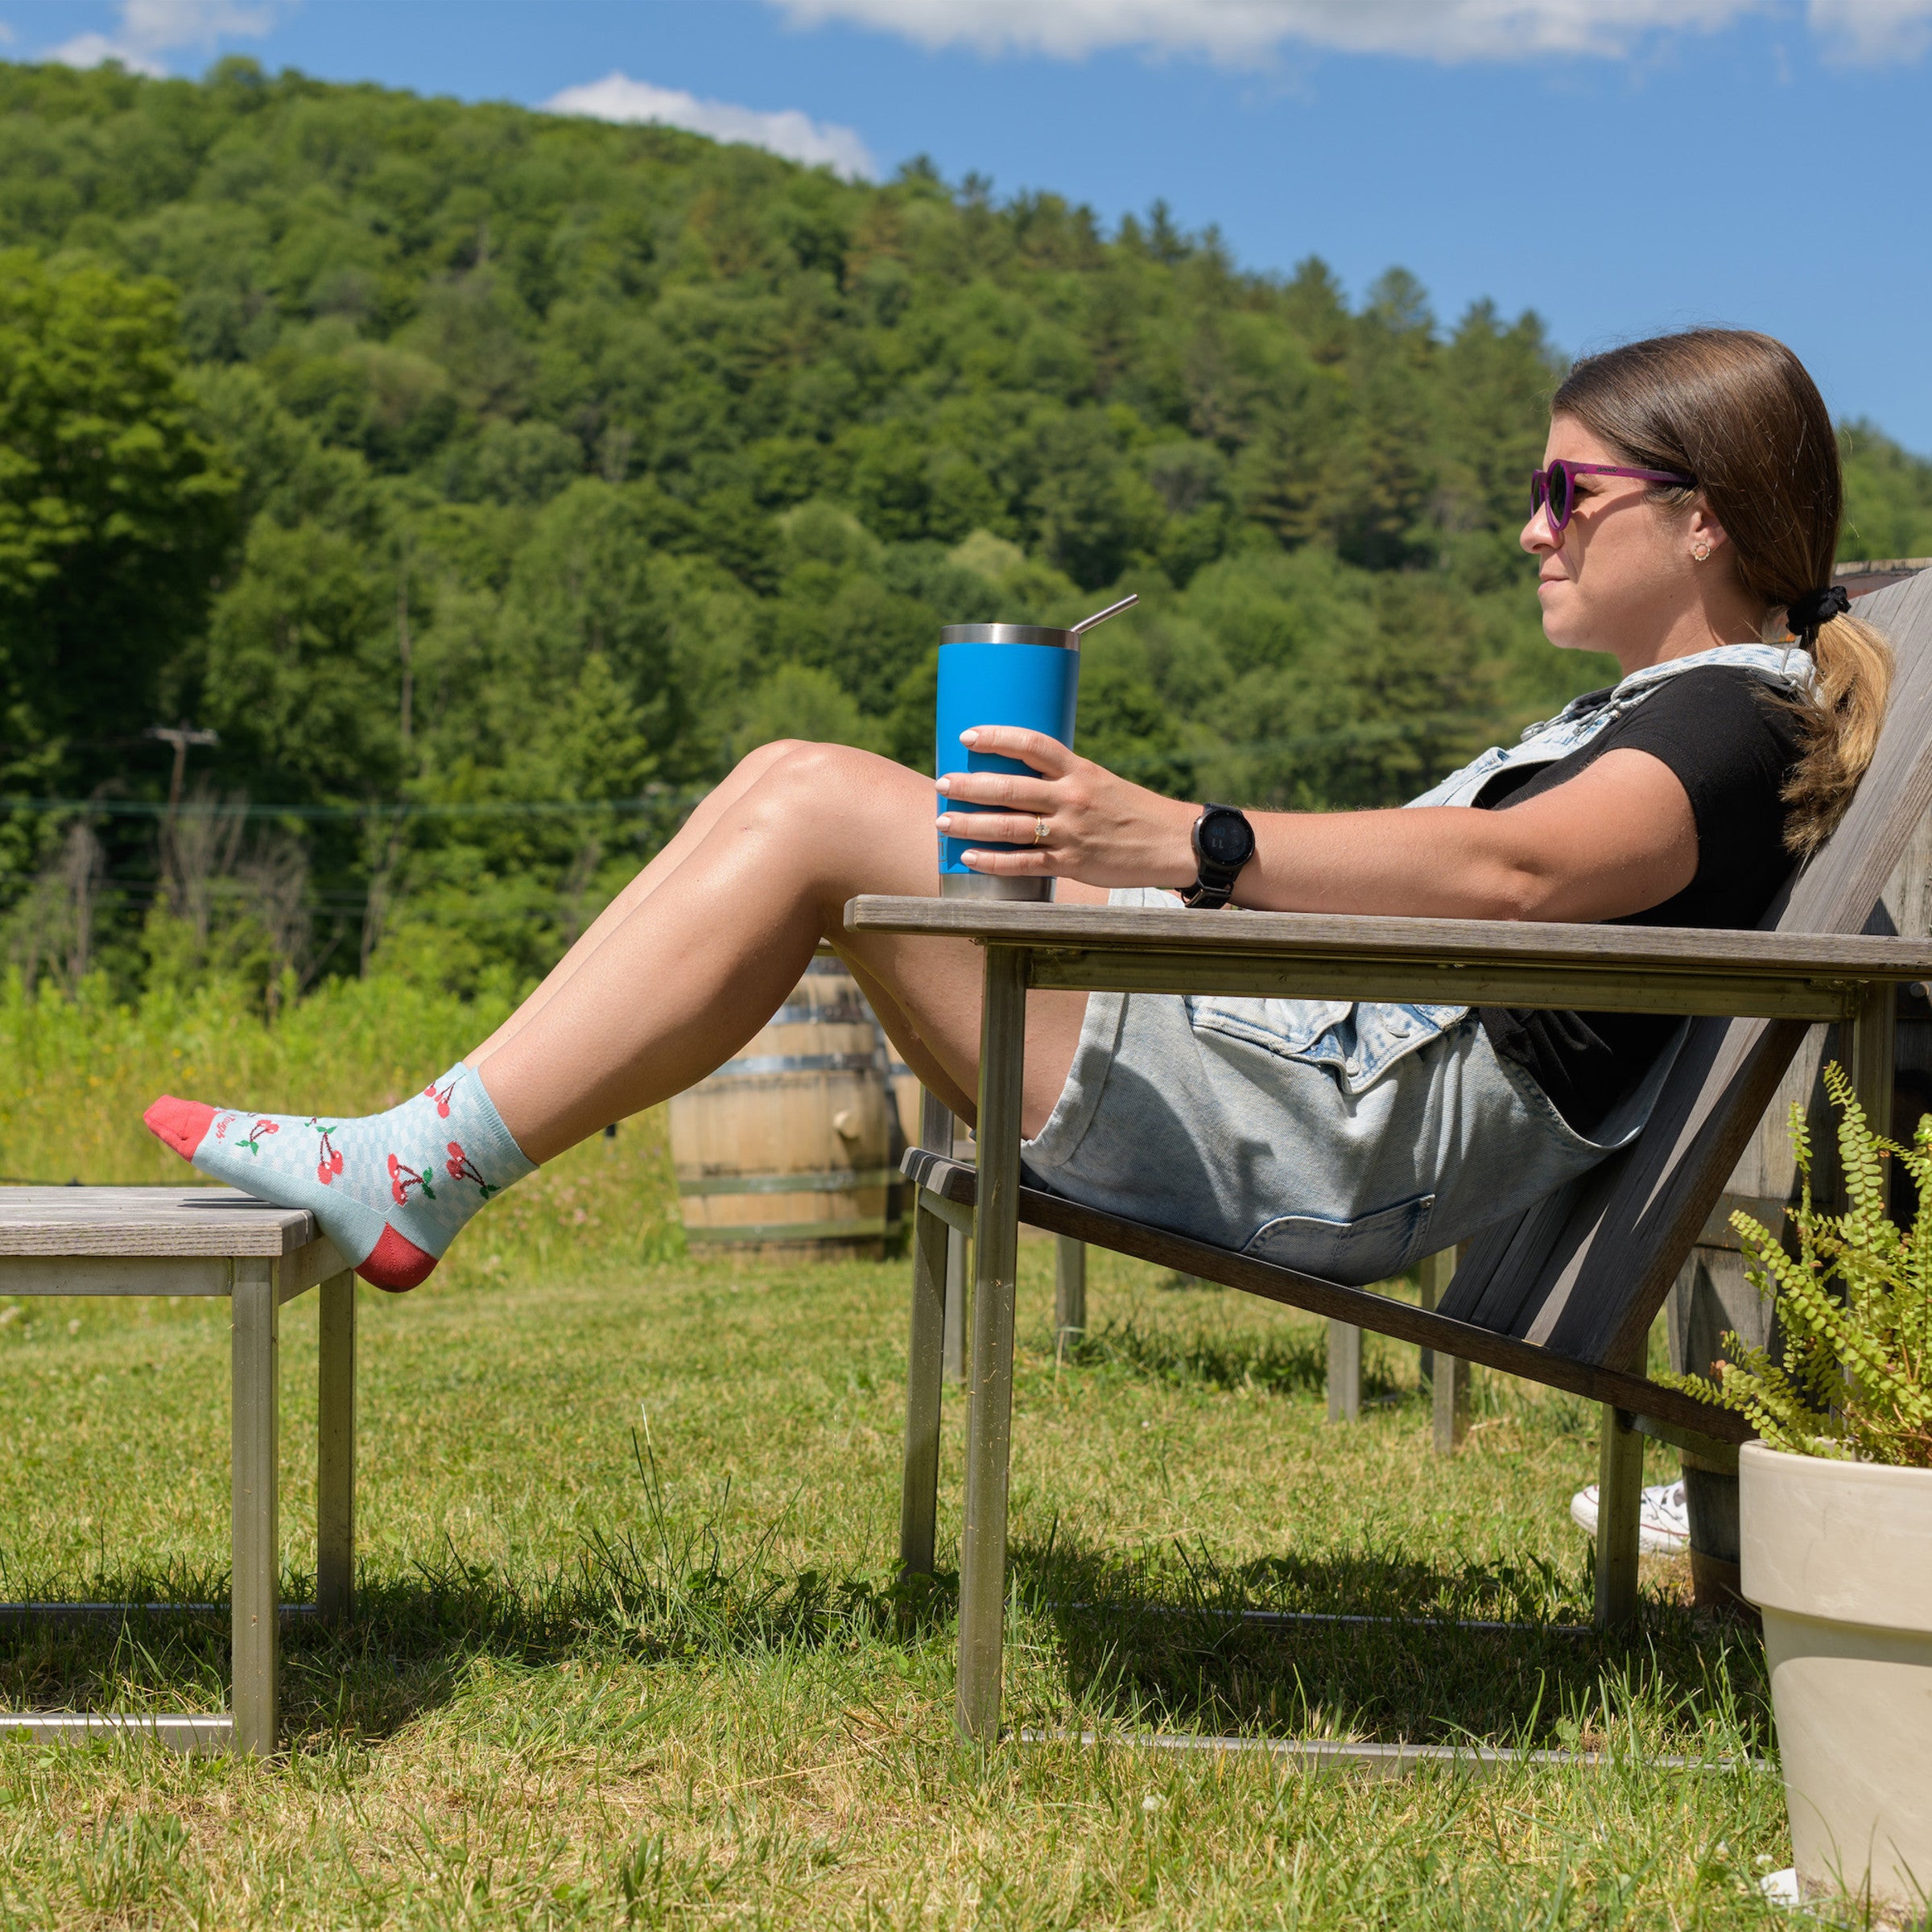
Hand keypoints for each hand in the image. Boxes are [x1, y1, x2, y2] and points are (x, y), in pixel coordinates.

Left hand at [934, 726, 1198, 887]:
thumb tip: (1019, 774)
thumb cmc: (1134, 811)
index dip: (998, 737)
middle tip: (942, 782)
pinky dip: (993, 862)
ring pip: (1009, 827)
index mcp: (1081, 770)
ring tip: (943, 821)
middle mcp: (1073, 798)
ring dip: (970, 824)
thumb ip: (1064, 779)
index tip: (968, 735)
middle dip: (969, 785)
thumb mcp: (1102, 781)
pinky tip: (969, 857)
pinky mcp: (1072, 863)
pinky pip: (1024, 863)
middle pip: (1011, 788)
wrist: (1174, 844)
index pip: (1033, 745)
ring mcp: (1071, 832)